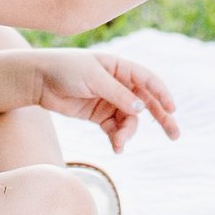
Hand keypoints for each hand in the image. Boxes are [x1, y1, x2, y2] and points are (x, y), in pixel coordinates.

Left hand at [23, 47, 181, 152]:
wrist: (39, 81)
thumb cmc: (66, 70)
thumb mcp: (94, 79)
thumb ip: (118, 94)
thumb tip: (142, 107)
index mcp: (120, 67)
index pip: (148, 80)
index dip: (162, 94)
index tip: (172, 109)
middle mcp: (119, 84)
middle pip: (146, 102)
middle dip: (161, 118)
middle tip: (175, 134)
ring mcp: (110, 100)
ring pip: (130, 120)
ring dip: (128, 133)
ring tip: (119, 143)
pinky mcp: (99, 115)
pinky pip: (115, 128)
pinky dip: (118, 138)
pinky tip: (116, 147)